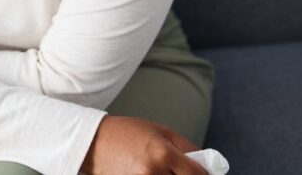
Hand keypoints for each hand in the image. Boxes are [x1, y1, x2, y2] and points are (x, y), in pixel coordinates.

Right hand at [81, 115, 207, 174]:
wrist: (92, 141)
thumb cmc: (128, 133)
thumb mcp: (161, 132)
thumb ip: (187, 149)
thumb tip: (210, 170)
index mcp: (162, 153)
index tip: (204, 174)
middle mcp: (152, 172)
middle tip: (180, 172)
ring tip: (161, 170)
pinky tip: (152, 173)